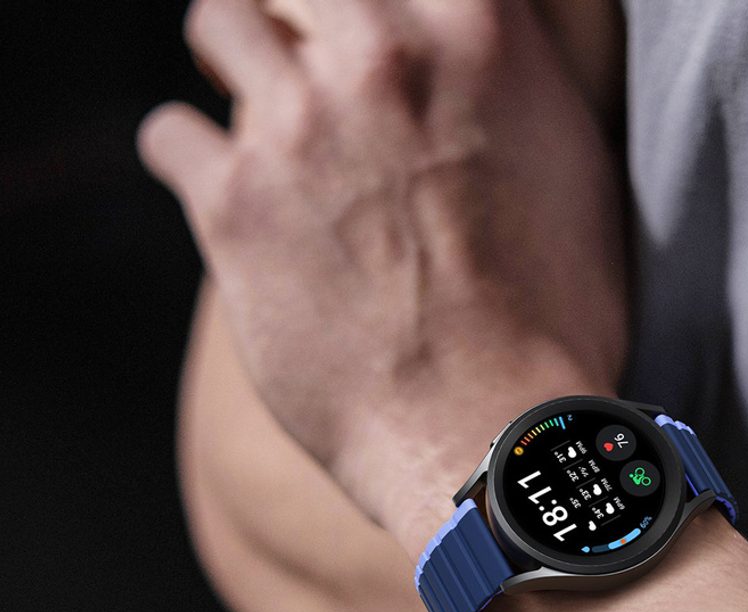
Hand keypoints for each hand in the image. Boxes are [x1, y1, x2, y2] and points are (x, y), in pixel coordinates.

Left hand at [139, 0, 626, 551]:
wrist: (490, 431)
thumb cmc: (553, 328)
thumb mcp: (578, 178)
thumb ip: (518, 94)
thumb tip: (487, 70)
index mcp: (476, 32)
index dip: (377, 5)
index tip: (365, 33)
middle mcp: (380, 54)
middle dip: (296, 18)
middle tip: (299, 66)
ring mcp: (296, 126)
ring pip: (218, 24)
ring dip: (232, 64)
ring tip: (253, 121)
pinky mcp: (230, 204)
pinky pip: (169, 136)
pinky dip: (188, 162)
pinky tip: (219, 198)